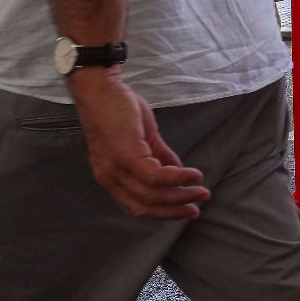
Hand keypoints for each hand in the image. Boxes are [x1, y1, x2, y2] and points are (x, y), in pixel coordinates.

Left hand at [70, 69, 209, 219]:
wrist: (99, 88)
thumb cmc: (117, 108)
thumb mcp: (141, 137)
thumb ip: (159, 156)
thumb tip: (178, 172)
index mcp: (111, 176)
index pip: (137, 205)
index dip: (163, 212)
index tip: (185, 210)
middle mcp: (110, 177)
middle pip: (145, 206)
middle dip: (174, 211)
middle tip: (196, 209)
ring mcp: (116, 168)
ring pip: (152, 194)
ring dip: (181, 195)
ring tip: (200, 191)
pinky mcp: (126, 155)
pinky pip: (156, 176)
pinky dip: (177, 178)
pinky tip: (192, 174)